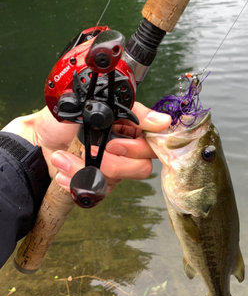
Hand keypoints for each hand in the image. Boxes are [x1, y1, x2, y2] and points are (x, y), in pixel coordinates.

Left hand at [3, 103, 170, 192]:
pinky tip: (64, 173)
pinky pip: (99, 192)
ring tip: (62, 159)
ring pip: (118, 181)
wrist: (36, 141)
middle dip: (112, 163)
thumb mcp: (93, 104)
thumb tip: (163, 121)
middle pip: (141, 167)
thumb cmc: (61, 119)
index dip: (138, 148)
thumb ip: (131, 110)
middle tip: (92, 150)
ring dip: (88, 171)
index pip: (154, 143)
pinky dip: (78, 183)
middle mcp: (126, 148)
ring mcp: (114, 168)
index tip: (116, 145)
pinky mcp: (100, 183)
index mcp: (130, 126)